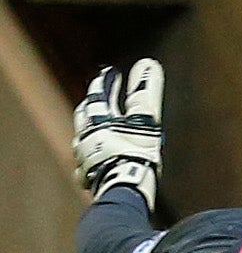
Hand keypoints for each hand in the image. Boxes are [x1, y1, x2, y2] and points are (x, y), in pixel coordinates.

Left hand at [73, 58, 164, 209]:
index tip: (110, 74)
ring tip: (96, 133)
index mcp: (99, 121)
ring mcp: (85, 158)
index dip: (105, 83)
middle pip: (84, 117)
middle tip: (98, 100)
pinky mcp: (89, 178)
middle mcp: (86, 137)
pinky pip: (84, 168)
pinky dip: (89, 163)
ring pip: (82, 141)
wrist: (124, 189)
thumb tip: (148, 63)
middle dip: (91, 107)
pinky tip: (93, 167)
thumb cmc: (134, 153)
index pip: (99, 96)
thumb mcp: (145, 121)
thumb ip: (146, 93)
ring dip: (89, 134)